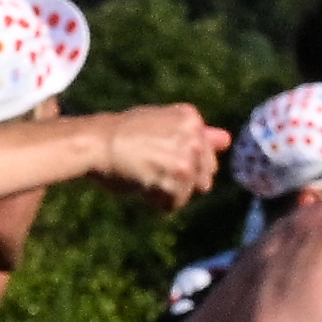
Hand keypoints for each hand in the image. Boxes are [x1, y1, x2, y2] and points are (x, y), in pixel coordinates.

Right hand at [87, 103, 230, 203]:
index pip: (205, 155)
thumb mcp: (159, 125)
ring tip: (143, 175)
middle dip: (180, 180)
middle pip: (204, 176)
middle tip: (149, 167)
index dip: (179, 162)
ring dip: (166, 191)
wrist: (95, 143)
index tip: (155, 155)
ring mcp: (189, 156)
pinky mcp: (179, 177)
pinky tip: (140, 185)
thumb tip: (227, 140)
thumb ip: (195, 134)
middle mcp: (195, 135)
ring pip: (189, 192)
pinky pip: (174, 204)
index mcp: (191, 118)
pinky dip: (156, 202)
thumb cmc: (120, 135)